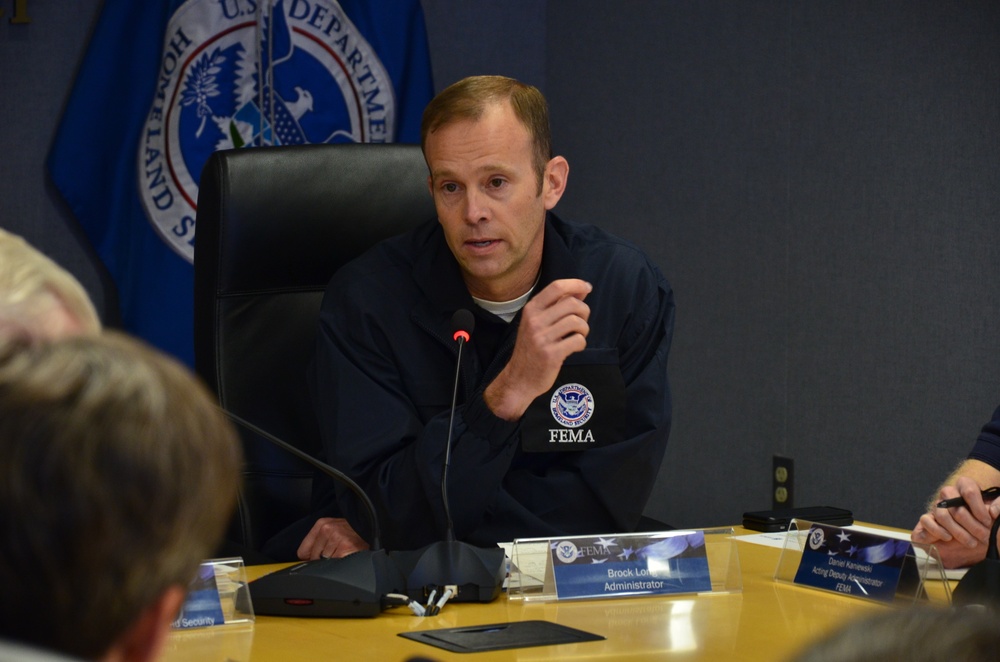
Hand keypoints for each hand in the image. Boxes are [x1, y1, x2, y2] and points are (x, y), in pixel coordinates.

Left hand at [297, 517, 369, 559]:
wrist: (370, 530)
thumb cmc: (351, 533)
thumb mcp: (332, 531)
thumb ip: (317, 542)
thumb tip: (304, 559)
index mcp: (321, 524)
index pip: (303, 551)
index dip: (310, 557)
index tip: (317, 558)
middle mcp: (328, 529)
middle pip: (313, 558)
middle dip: (323, 559)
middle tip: (336, 551)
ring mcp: (337, 537)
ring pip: (324, 562)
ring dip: (333, 561)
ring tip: (343, 552)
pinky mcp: (345, 547)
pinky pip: (335, 564)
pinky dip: (341, 563)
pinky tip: (347, 556)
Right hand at [484, 278, 591, 419]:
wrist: (519, 379)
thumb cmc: (532, 349)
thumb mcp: (537, 323)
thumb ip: (557, 305)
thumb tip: (582, 289)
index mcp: (531, 310)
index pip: (556, 287)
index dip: (575, 284)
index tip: (587, 287)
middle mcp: (535, 321)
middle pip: (572, 303)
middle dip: (584, 311)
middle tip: (581, 323)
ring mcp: (542, 338)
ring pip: (577, 322)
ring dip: (584, 329)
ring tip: (577, 336)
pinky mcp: (551, 354)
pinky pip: (578, 340)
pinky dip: (581, 343)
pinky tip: (574, 347)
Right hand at [911, 476, 999, 567]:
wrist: (970, 529)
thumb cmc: (983, 517)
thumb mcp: (994, 509)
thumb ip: (998, 504)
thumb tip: (993, 512)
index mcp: (964, 485)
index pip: (969, 492)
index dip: (979, 509)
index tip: (988, 522)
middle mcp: (948, 493)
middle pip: (956, 507)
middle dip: (972, 525)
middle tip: (984, 537)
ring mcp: (936, 505)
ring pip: (942, 515)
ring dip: (958, 532)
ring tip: (971, 542)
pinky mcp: (926, 518)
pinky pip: (926, 520)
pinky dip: (937, 530)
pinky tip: (948, 538)